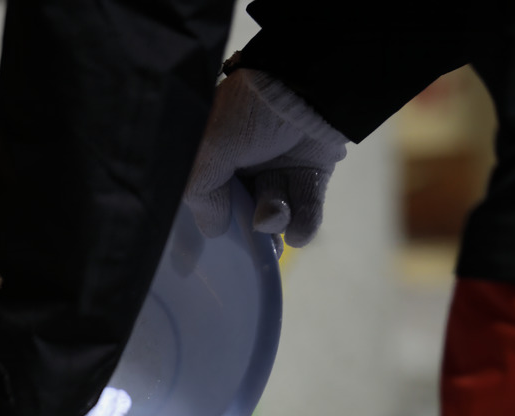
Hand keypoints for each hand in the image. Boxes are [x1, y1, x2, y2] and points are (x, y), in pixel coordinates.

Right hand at [186, 68, 346, 246]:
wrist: (309, 85)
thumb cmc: (250, 112)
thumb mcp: (209, 149)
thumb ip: (202, 193)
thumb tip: (214, 231)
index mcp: (217, 152)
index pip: (211, 196)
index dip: (216, 216)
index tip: (221, 232)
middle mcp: (247, 164)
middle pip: (244, 213)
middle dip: (249, 226)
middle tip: (254, 226)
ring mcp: (281, 169)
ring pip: (275, 217)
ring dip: (275, 221)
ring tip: (276, 212)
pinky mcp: (312, 176)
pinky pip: (306, 215)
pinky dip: (303, 227)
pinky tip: (298, 232)